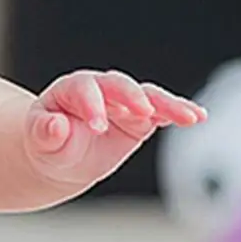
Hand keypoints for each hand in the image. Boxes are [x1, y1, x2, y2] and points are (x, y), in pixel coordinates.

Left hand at [24, 69, 205, 187]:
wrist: (63, 156)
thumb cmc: (49, 145)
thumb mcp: (40, 141)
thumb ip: (45, 132)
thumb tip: (55, 126)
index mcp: (71, 90)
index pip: (84, 89)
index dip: (91, 106)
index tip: (96, 128)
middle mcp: (101, 90)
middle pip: (119, 85)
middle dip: (132, 96)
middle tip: (143, 112)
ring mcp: (124, 103)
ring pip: (148, 96)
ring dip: (168, 104)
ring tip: (189, 116)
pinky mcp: (142, 118)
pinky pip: (163, 112)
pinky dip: (180, 113)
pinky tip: (199, 117)